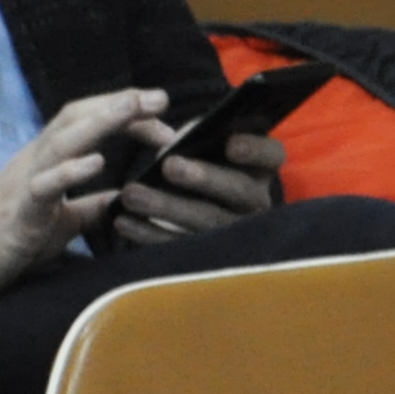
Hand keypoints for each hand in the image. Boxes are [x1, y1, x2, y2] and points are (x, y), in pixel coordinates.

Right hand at [0, 91, 157, 316]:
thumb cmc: (4, 242)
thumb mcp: (57, 222)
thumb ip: (86, 207)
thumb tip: (120, 198)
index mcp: (45, 162)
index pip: (85, 123)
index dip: (122, 116)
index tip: (161, 118)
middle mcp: (34, 162)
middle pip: (75, 118)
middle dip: (118, 105)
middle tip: (160, 99)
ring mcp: (24, 183)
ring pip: (61, 142)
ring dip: (99, 122)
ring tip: (131, 108)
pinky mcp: (18, 213)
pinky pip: (43, 186)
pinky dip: (69, 171)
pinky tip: (96, 162)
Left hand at [107, 128, 276, 246]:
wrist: (192, 207)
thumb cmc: (200, 163)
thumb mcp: (204, 146)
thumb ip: (196, 137)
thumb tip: (178, 141)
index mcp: (259, 168)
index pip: (271, 155)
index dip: (254, 149)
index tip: (230, 144)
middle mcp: (255, 201)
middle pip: (238, 190)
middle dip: (203, 178)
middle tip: (169, 166)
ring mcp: (233, 232)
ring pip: (207, 222)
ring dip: (166, 207)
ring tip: (131, 194)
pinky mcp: (205, 256)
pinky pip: (179, 245)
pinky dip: (148, 232)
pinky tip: (123, 220)